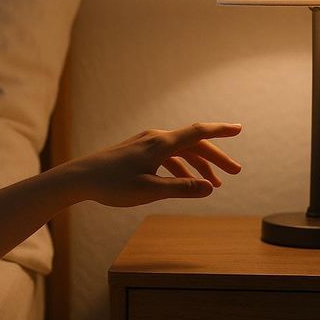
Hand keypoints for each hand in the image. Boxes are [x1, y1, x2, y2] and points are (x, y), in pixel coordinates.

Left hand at [62, 123, 241, 206]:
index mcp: (161, 144)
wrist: (80, 178)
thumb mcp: (150, 190)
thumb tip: (209, 187)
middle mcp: (155, 139)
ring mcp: (145, 144)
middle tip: (235, 173)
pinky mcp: (137, 152)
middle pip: (193, 143)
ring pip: (181, 151)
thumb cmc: (112, 185)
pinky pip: (167, 156)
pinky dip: (181, 167)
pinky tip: (187, 181)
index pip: (198, 133)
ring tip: (214, 184)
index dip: (221, 131)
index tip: (240, 129)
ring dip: (199, 165)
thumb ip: (181, 188)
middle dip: (216, 158)